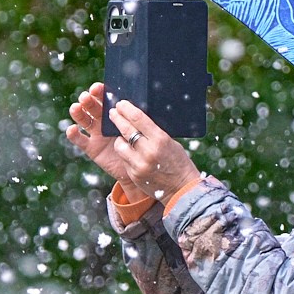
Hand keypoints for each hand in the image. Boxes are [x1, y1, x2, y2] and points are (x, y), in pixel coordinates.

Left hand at [65, 84, 200, 204]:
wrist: (181, 189)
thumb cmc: (178, 162)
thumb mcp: (170, 142)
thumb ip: (154, 133)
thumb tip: (138, 120)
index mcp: (160, 139)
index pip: (138, 118)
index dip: (127, 109)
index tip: (121, 104)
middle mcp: (148, 151)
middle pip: (126, 129)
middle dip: (117, 118)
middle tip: (112, 112)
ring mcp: (139, 164)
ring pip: (120, 145)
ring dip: (119, 139)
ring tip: (121, 136)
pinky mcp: (134, 174)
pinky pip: (124, 159)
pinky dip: (125, 153)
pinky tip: (129, 152)